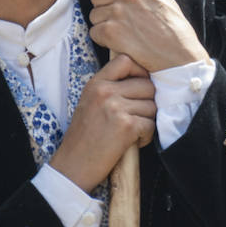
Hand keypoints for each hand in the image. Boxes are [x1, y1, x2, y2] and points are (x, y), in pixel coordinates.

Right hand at [48, 54, 156, 192]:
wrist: (73, 165)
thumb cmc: (83, 137)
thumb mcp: (90, 102)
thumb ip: (110, 87)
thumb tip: (143, 78)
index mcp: (96, 83)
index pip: (126, 61)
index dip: (139, 72)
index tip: (139, 87)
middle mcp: (105, 92)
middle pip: (147, 85)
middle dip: (147, 102)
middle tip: (136, 117)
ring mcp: (116, 108)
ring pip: (152, 106)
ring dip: (147, 121)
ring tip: (132, 131)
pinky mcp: (126, 126)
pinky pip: (151, 124)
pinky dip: (146, 136)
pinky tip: (133, 142)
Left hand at [88, 0, 209, 71]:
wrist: (179, 57)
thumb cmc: (175, 32)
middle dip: (102, 6)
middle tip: (115, 19)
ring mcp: (119, 11)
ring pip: (94, 14)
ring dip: (103, 25)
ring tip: (121, 34)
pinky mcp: (111, 32)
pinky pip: (94, 32)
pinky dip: (103, 40)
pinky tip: (118, 43)